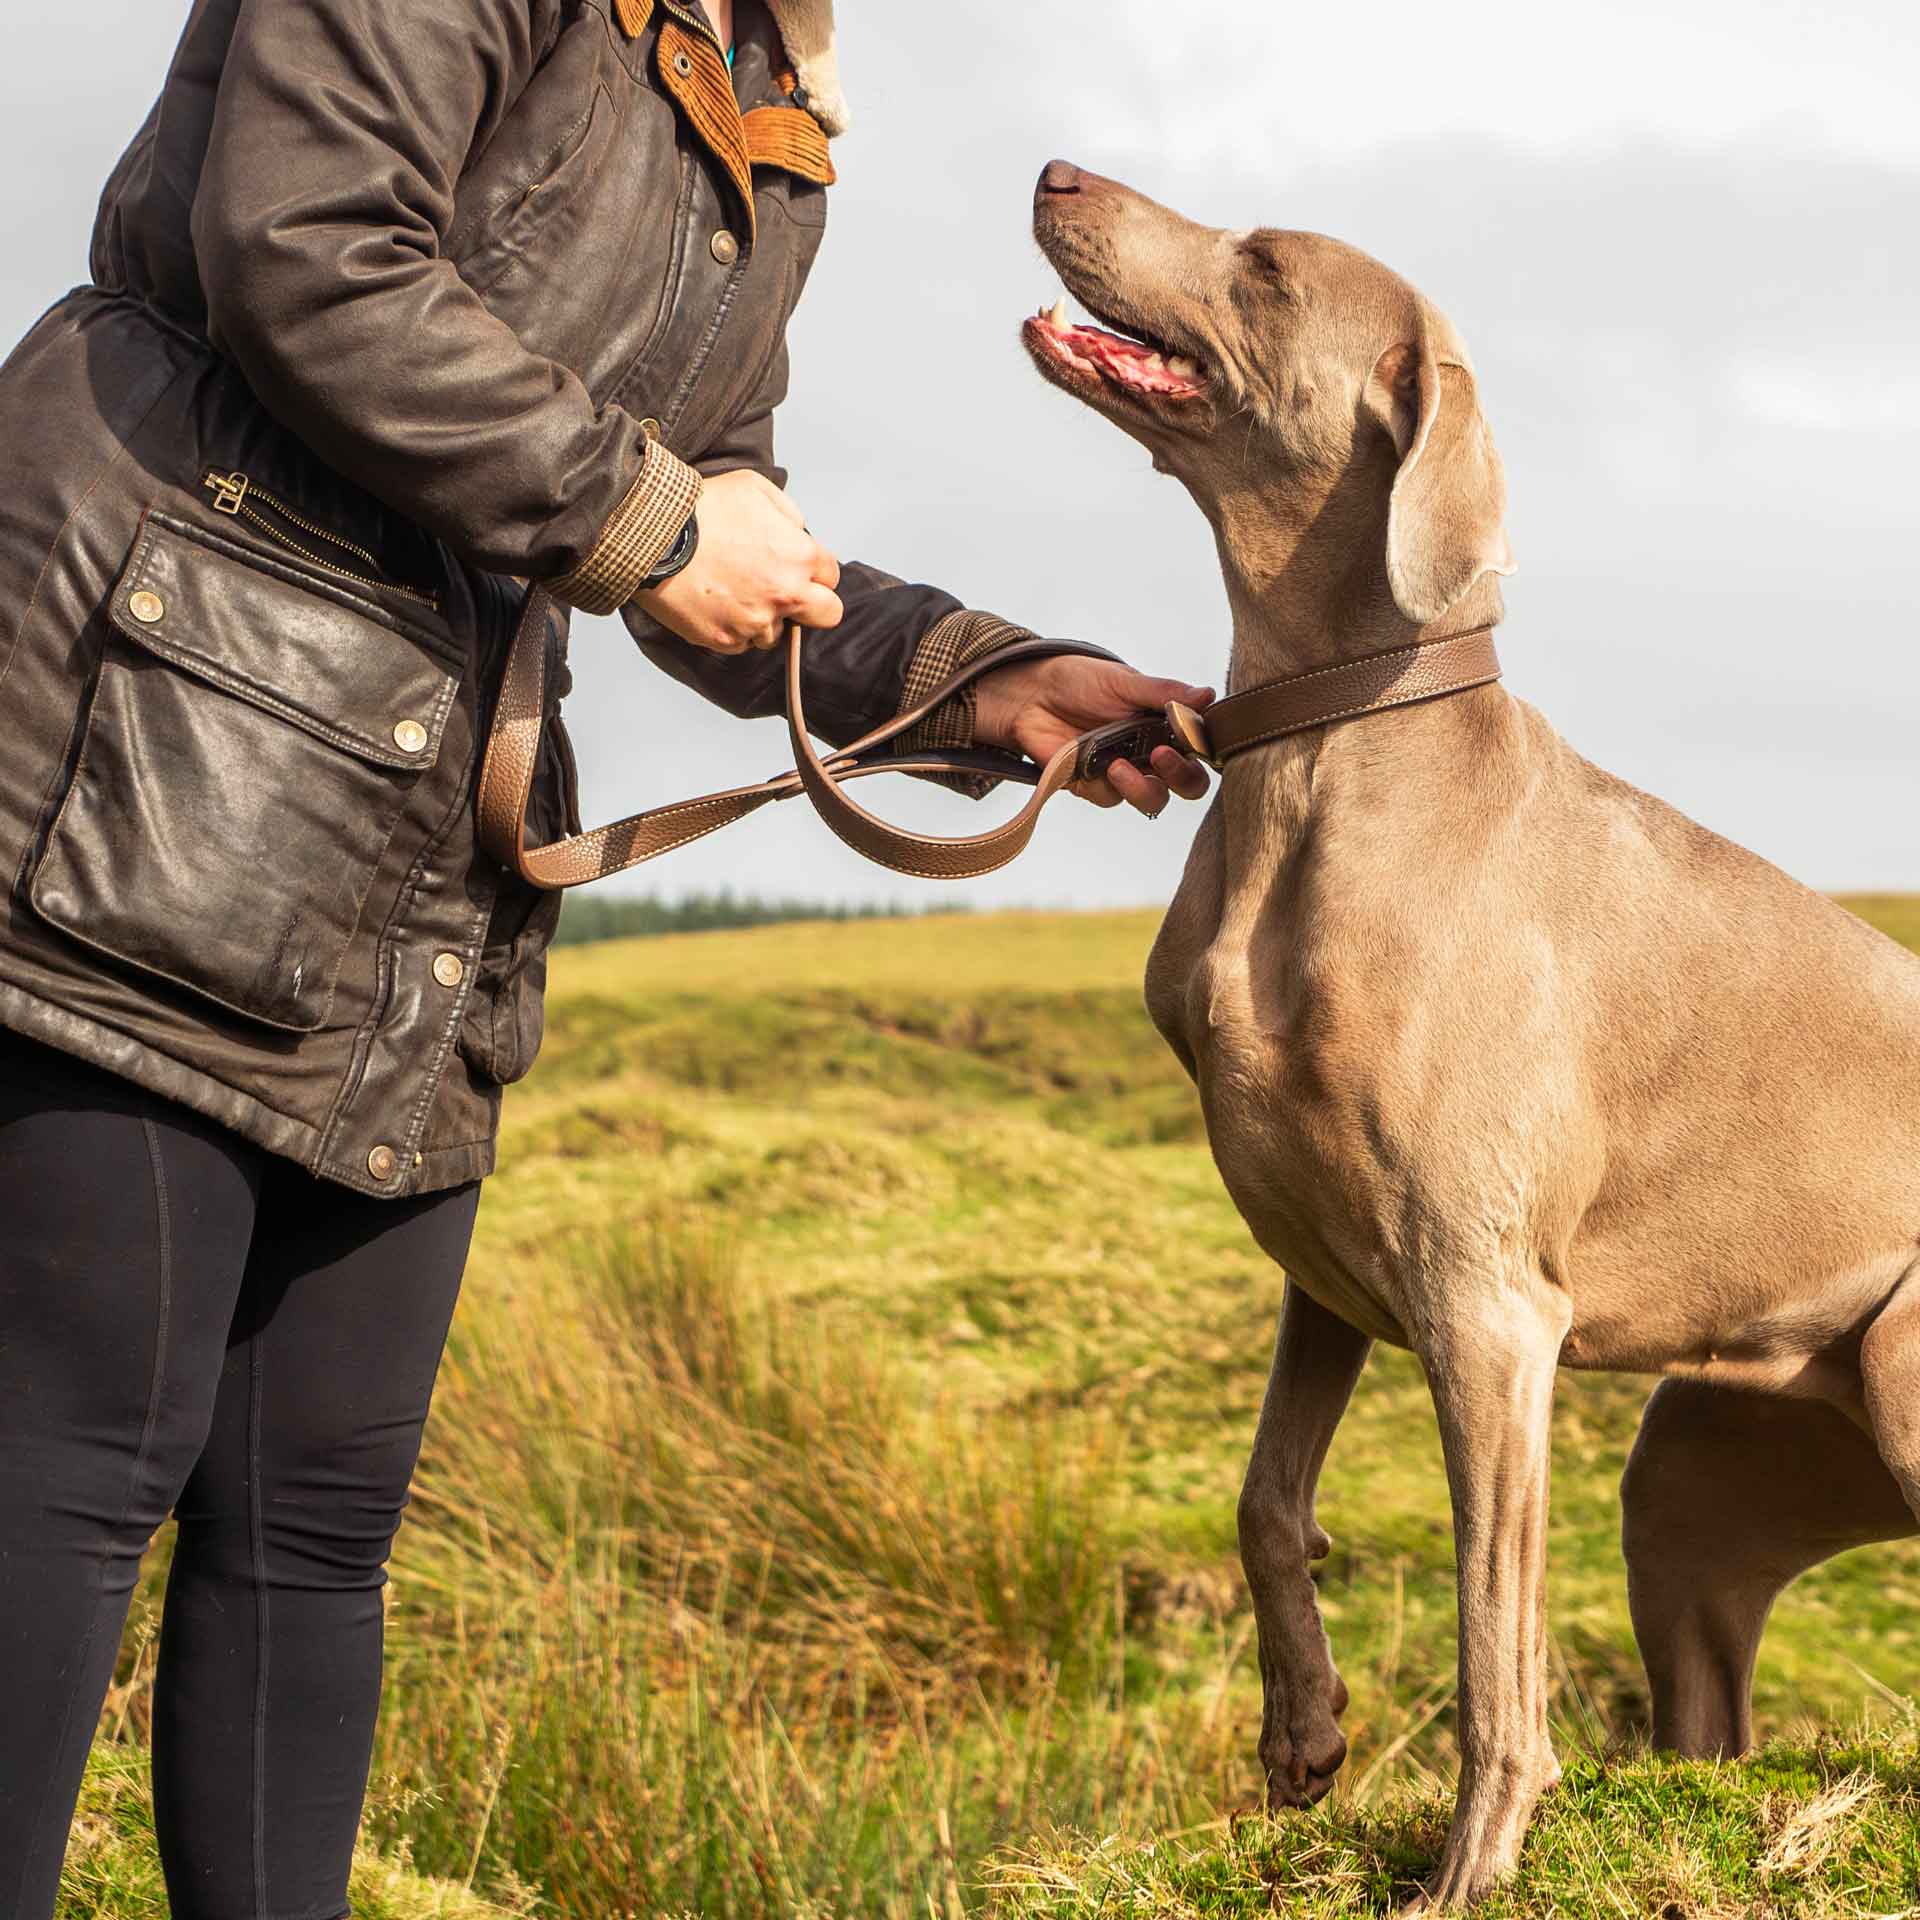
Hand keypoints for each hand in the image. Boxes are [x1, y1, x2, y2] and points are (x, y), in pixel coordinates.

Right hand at [635, 470, 842, 654]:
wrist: (652, 534)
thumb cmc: (701, 507)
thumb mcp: (754, 487)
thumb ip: (788, 513)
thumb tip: (797, 533)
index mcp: (798, 556)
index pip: (831, 576)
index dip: (814, 571)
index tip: (796, 568)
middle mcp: (784, 594)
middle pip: (827, 615)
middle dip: (813, 604)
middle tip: (786, 592)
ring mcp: (756, 622)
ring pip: (778, 632)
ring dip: (765, 617)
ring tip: (735, 592)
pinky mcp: (726, 640)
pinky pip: (743, 643)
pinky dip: (734, 628)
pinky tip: (715, 603)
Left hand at [974, 655, 1214, 815]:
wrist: (1031, 695)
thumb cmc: (1080, 682)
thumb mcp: (1124, 681)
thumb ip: (1164, 693)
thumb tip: (1208, 695)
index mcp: (1166, 726)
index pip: (1201, 750)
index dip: (1204, 753)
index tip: (1191, 739)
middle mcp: (1151, 754)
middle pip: (1186, 785)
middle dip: (1181, 777)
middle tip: (1161, 757)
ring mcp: (1124, 773)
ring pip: (1150, 799)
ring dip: (1140, 788)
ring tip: (1118, 766)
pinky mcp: (1093, 786)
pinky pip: (1108, 799)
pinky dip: (1102, 786)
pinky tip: (1090, 765)